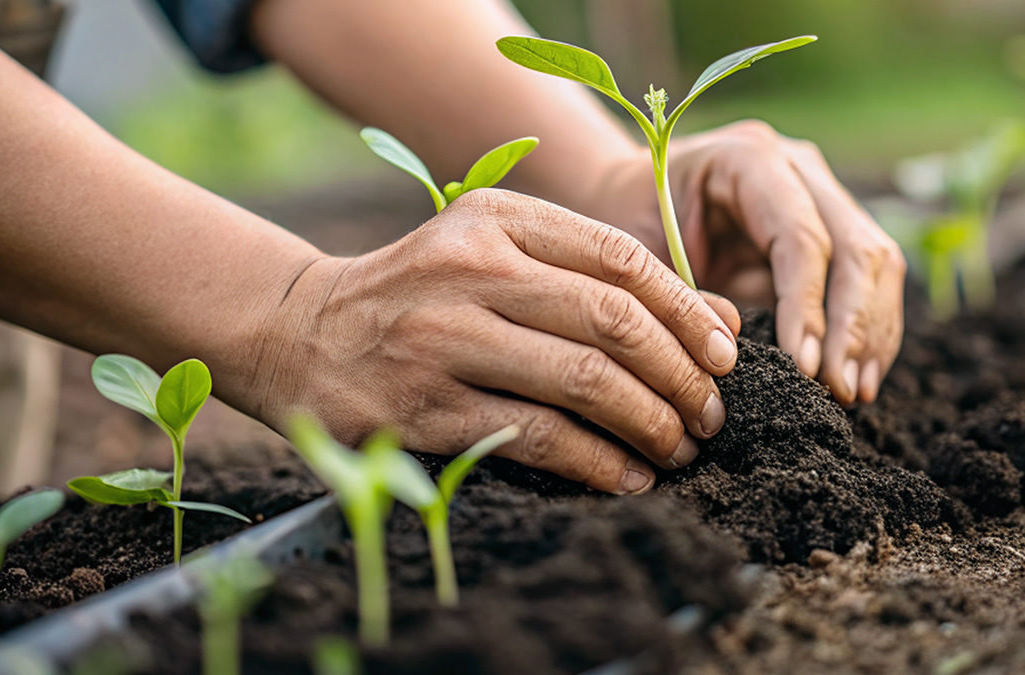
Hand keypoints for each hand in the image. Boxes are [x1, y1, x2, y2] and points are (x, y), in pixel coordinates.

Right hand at [248, 189, 740, 493]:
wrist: (298, 333)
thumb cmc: (420, 296)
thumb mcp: (498, 257)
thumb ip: (600, 279)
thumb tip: (719, 321)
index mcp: (497, 219)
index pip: (622, 258)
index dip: (689, 312)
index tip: (725, 356)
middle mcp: (470, 268)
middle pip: (614, 320)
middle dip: (681, 375)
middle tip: (710, 414)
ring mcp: (444, 339)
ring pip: (584, 381)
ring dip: (651, 422)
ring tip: (679, 447)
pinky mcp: (425, 409)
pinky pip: (539, 438)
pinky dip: (599, 463)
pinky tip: (628, 477)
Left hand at [594, 121, 905, 404]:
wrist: (629, 198)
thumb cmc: (627, 223)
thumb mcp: (639, 256)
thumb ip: (682, 295)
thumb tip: (732, 347)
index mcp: (746, 159)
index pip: (801, 237)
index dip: (808, 307)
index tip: (805, 367)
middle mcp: (797, 166)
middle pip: (856, 246)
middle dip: (854, 326)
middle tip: (841, 390)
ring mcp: (821, 192)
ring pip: (876, 262)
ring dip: (871, 333)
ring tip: (855, 393)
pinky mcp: (831, 227)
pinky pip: (869, 280)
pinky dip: (869, 331)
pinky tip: (858, 379)